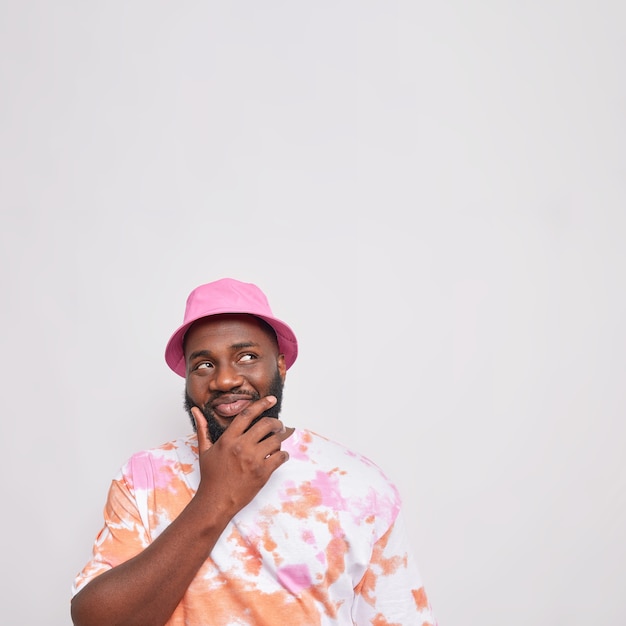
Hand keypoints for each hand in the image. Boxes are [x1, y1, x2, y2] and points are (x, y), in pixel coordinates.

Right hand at [190, 397, 291, 517]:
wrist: (216, 501)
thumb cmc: (211, 476)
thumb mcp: (204, 450)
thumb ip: (203, 428)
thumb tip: (196, 410)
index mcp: (228, 439)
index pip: (248, 414)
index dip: (262, 404)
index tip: (271, 400)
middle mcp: (241, 447)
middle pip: (266, 425)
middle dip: (277, 423)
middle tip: (279, 425)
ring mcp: (253, 460)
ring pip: (276, 440)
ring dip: (281, 438)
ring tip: (280, 440)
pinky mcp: (262, 473)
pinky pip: (280, 457)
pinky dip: (283, 455)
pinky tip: (280, 456)